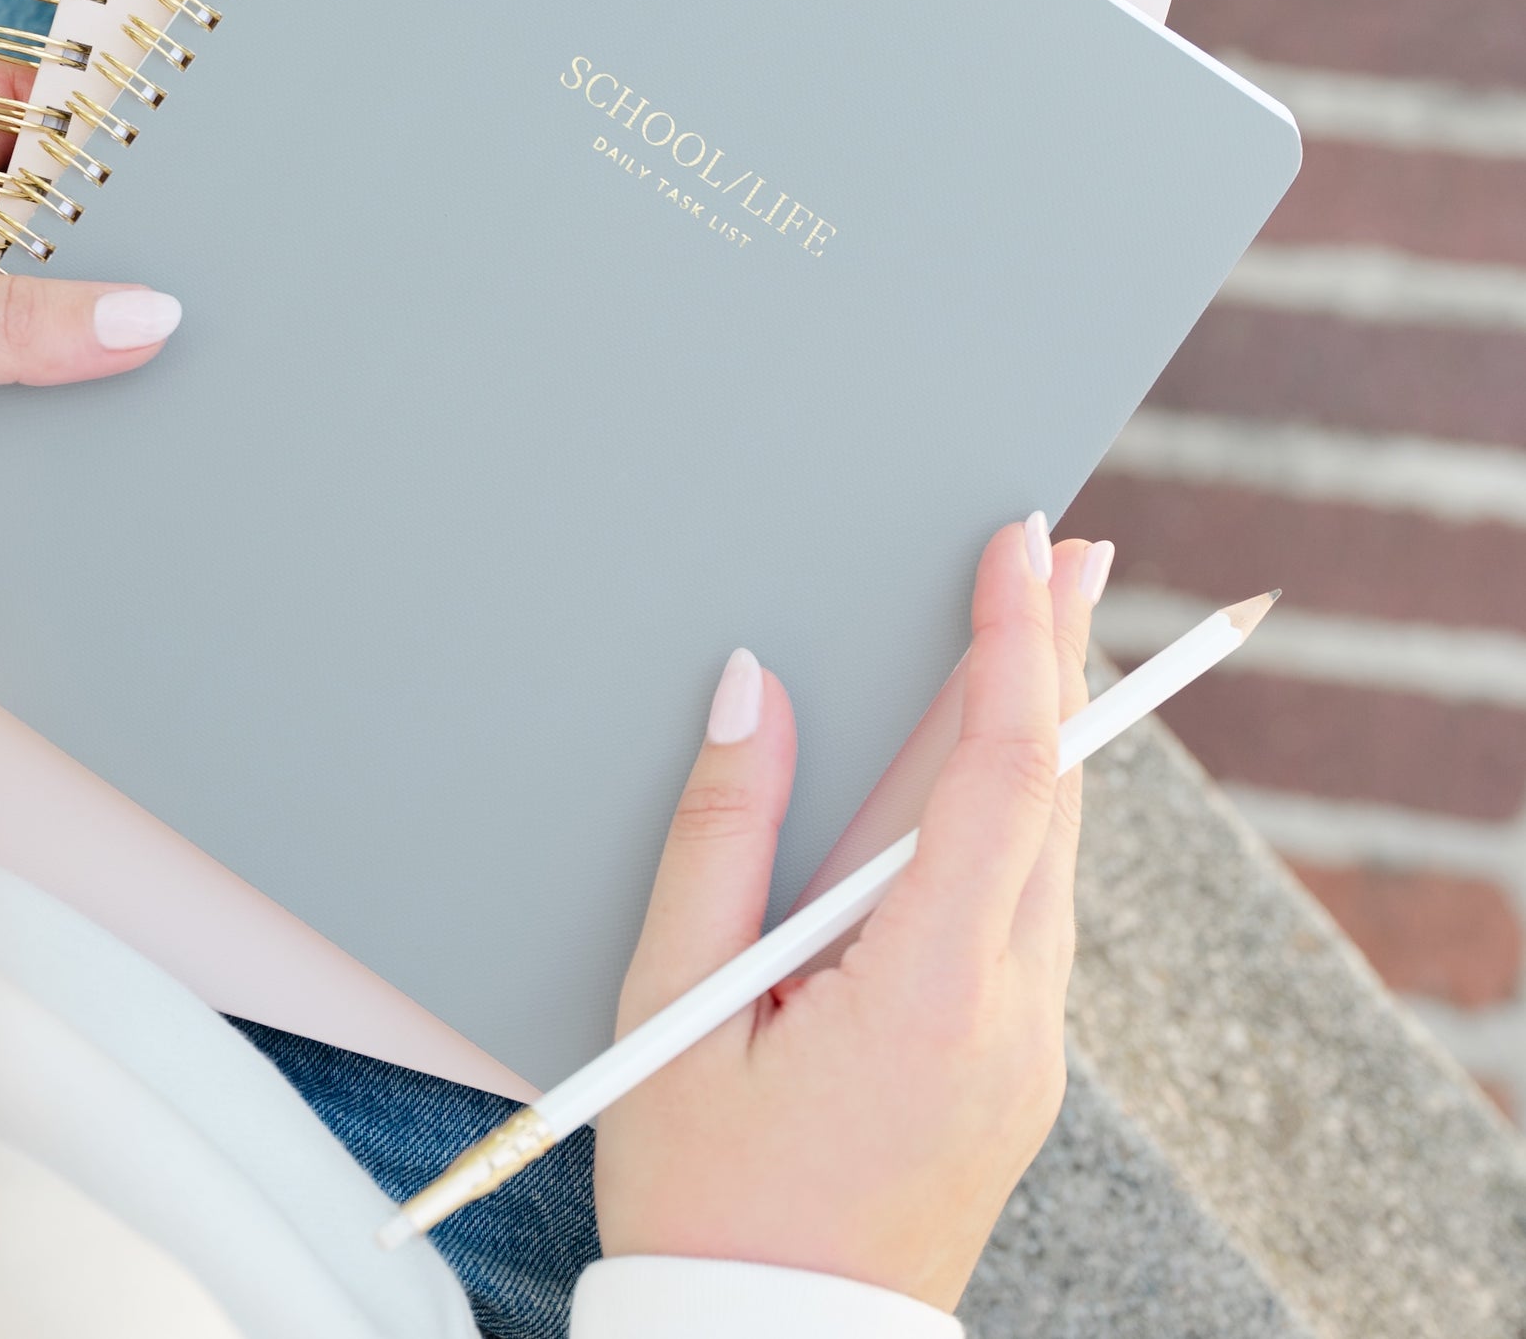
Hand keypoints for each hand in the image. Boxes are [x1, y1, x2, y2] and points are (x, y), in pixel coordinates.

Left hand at [0, 64, 179, 488]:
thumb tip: (127, 312)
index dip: (50, 102)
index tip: (138, 113)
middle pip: (9, 205)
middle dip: (80, 215)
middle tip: (164, 228)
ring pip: (13, 292)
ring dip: (68, 306)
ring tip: (141, 312)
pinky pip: (6, 373)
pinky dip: (52, 380)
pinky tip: (93, 391)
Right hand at [594, 519, 1102, 1311]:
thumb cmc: (707, 1197)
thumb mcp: (677, 1011)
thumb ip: (720, 836)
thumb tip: (751, 689)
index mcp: (928, 998)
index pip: (999, 780)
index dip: (1013, 647)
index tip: (1015, 549)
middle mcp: (1011, 1014)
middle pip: (1053, 795)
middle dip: (1057, 656)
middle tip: (1065, 546)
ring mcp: (1029, 1042)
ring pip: (1054, 845)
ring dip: (1047, 724)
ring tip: (1043, 619)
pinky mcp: (1015, 1056)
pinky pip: (1033, 899)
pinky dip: (1027, 803)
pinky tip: (1001, 758)